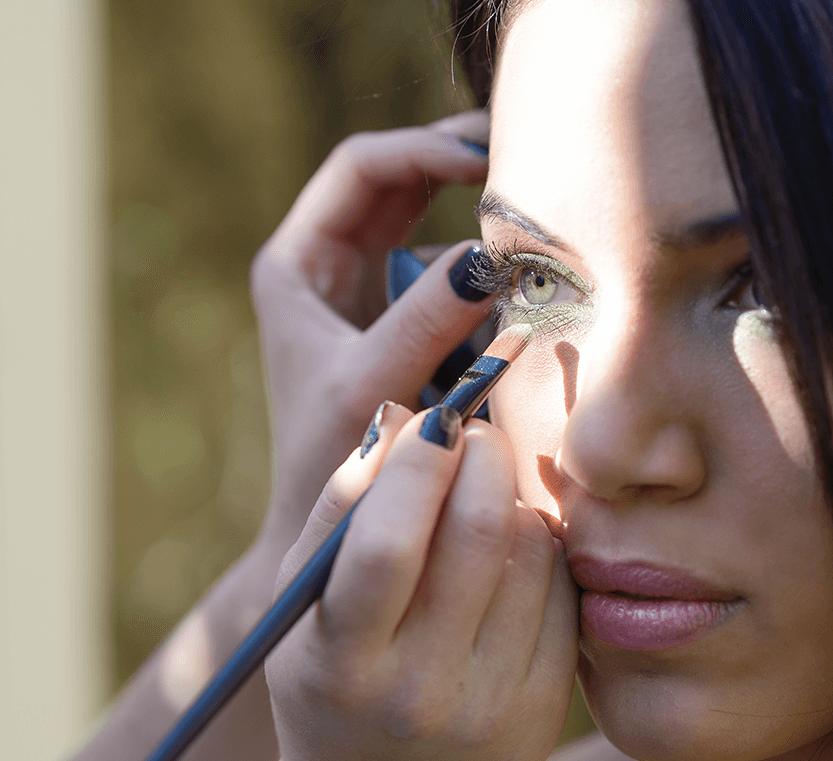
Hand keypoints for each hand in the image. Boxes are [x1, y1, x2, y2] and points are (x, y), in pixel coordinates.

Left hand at [251, 111, 493, 542]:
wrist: (328, 537)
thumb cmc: (327, 464)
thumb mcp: (370, 384)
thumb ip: (424, 319)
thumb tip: (489, 255)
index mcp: (299, 264)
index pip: (364, 168)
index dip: (425, 150)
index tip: (487, 161)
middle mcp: (331, 269)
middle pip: (403, 183)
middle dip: (462, 171)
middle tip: (528, 163)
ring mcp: (369, 299)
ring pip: (434, 233)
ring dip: (480, 236)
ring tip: (533, 243)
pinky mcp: (404, 332)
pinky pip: (452, 288)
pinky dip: (486, 290)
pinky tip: (521, 306)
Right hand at [261, 404, 579, 760]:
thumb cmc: (329, 679)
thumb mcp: (302, 606)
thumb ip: (339, 509)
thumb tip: (403, 418)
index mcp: (341, 663)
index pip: (389, 541)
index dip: (417, 461)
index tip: (431, 420)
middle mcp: (421, 691)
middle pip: (479, 531)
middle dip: (482, 454)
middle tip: (470, 436)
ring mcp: (493, 705)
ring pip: (531, 550)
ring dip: (512, 497)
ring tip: (481, 499)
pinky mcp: (545, 710)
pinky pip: (562, 590)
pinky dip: (539, 546)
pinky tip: (508, 552)